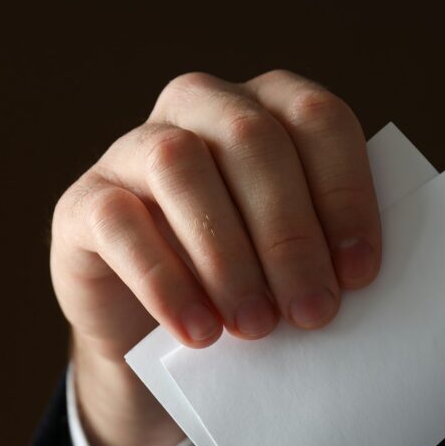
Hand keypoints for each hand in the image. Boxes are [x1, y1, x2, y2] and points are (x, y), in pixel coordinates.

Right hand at [50, 70, 380, 445]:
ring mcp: (134, 149)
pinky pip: (119, 222)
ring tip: (256, 327)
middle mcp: (200, 109)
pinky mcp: (85, 202)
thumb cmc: (249, 289)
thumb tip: (357, 280)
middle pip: (250, 139)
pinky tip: (199, 332)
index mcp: (268, 110)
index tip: (359, 273)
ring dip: (227, 254)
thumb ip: (326, 252)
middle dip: (290, 233)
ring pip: (180, 165)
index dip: (344, 192)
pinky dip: (164, 282)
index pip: (317, 120)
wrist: (160, 336)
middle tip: (313, 313)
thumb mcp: (295, 265)